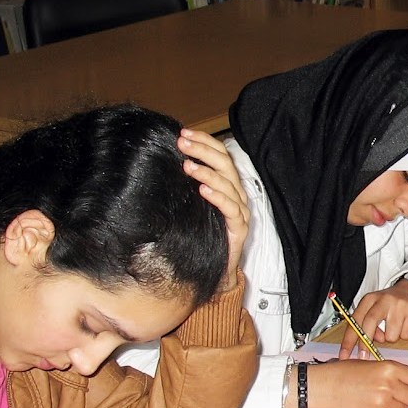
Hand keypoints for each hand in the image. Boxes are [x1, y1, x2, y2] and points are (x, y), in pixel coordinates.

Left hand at [178, 129, 250, 291]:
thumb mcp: (192, 206)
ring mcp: (240, 212)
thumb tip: (168, 163)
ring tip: (187, 166)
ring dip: (207, 172)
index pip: (221, 155)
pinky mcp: (239, 229)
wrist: (214, 273)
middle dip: (203, 150)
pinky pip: (231, 208)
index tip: (184, 133)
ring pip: (229, 183)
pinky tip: (203, 189)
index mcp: (228, 186)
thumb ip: (188, 186)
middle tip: (182, 143)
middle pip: (226, 164)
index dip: (205, 141)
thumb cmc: (201, 236)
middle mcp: (237, 195)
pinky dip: (218, 196)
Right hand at [306, 358, 407, 407]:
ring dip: (396, 406)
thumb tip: (405, 380)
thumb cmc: (344, 372)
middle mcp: (390, 385)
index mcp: (390, 369)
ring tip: (381, 399)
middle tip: (397, 394)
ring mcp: (383, 402)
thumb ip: (390, 372)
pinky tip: (369, 404)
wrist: (325, 387)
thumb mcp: (370, 363)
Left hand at [344, 280, 407, 354]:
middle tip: (364, 356)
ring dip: (391, 338)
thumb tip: (372, 341)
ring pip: (390, 335)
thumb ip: (368, 324)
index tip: (344, 355)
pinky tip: (405, 324)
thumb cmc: (391, 302)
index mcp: (370, 299)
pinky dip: (405, 335)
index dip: (348, 340)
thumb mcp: (375, 308)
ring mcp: (399, 305)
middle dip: (365, 344)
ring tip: (395, 327)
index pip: (355, 321)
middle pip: (369, 324)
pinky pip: (405, 335)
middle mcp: (383, 300)